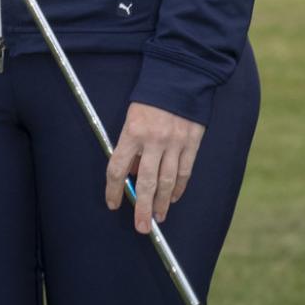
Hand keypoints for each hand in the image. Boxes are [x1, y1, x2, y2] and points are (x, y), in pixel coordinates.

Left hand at [106, 101, 203, 233]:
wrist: (180, 77)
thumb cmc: (151, 97)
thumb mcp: (132, 118)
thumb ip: (131, 146)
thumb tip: (131, 175)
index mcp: (132, 132)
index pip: (117, 168)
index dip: (114, 190)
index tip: (113, 203)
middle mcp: (153, 140)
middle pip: (145, 182)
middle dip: (142, 208)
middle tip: (141, 227)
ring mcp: (174, 143)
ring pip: (167, 181)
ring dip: (161, 203)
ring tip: (157, 217)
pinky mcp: (191, 143)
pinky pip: (185, 172)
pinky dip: (179, 188)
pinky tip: (173, 198)